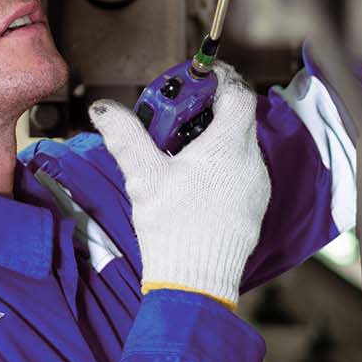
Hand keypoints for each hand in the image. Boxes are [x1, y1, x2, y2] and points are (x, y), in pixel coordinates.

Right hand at [88, 63, 271, 307]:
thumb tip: (104, 111)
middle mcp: (252, 162)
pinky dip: (223, 164)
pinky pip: (243, 171)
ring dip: (216, 139)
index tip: (197, 80)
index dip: (219, 80)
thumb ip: (125, 137)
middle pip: (239, 118)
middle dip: (209, 110)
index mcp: (229, 147)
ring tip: (181, 151)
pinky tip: (196, 179)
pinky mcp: (255, 206)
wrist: (195, 282)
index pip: (238, 94)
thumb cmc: (173, 228)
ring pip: (241, 146)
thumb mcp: (143, 177)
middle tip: (178, 117)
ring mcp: (258, 186)